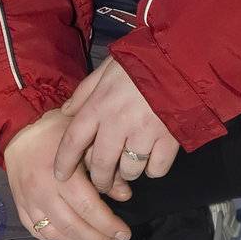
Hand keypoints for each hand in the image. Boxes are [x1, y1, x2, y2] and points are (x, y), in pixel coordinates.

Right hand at [3, 108, 132, 239]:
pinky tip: (74, 236)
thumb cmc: (57, 132)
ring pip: (56, 233)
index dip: (109, 225)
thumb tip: (125, 196)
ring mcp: (28, 201)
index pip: (88, 208)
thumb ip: (105, 169)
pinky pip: (38, 232)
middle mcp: (42, 190)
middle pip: (73, 226)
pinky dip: (58, 238)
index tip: (125, 232)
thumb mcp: (85, 142)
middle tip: (115, 239)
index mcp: (61, 173)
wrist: (20, 131)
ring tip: (98, 239)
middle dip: (98, 237)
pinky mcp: (19, 206)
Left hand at [54, 58, 179, 196]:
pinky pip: (156, 169)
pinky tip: (152, 159)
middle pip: (101, 164)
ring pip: (129, 171)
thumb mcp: (106, 69)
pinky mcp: (169, 139)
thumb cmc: (141, 61)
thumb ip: (85, 92)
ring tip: (130, 165)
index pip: (74, 140)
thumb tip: (67, 112)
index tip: (61, 175)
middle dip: (99, 179)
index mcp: (100, 105)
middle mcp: (118, 123)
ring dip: (127, 173)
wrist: (179, 57)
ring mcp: (144, 133)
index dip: (64, 161)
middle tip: (102, 182)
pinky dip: (153, 169)